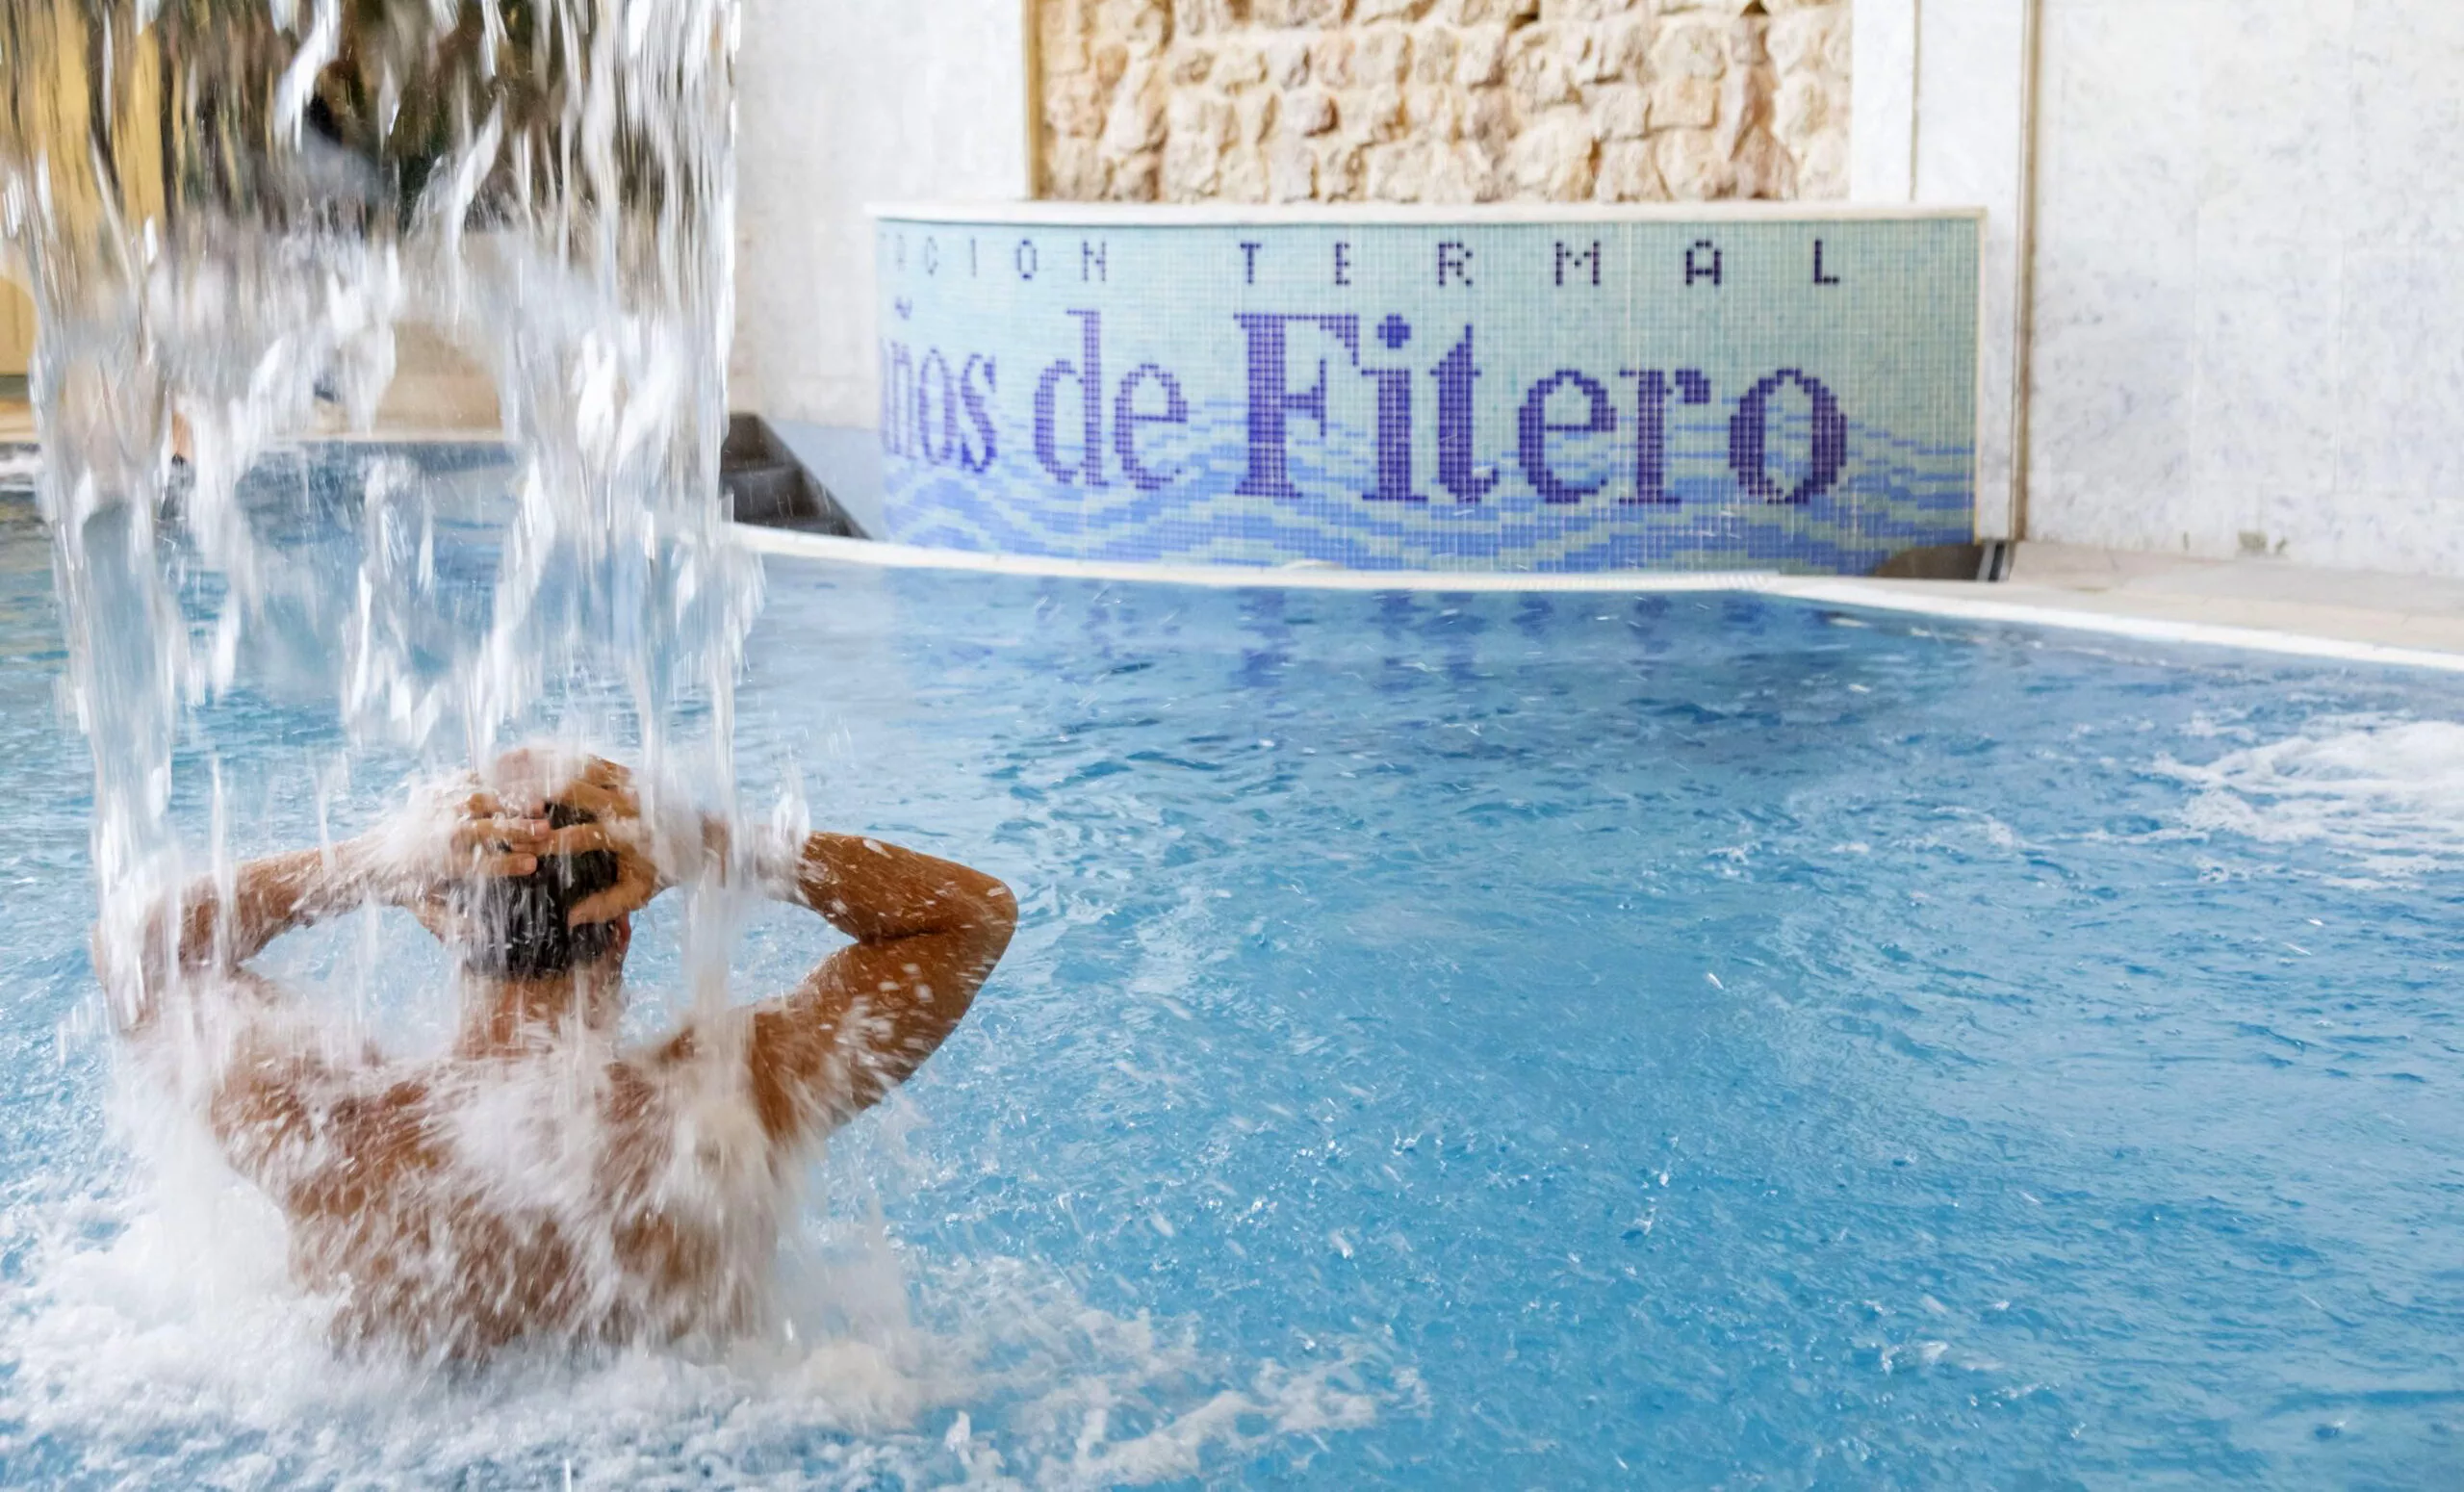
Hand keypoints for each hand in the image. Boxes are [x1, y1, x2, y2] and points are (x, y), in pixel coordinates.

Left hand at [354, 778, 551, 907]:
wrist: (367, 860)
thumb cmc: (402, 888)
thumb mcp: (424, 910)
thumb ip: (451, 924)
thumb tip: (482, 936)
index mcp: (437, 864)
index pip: (481, 865)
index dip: (509, 865)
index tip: (533, 865)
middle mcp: (437, 834)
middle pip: (486, 829)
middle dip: (519, 830)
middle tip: (547, 831)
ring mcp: (434, 809)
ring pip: (479, 800)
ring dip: (511, 804)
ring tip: (536, 807)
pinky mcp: (433, 794)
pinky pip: (466, 782)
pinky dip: (490, 784)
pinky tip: (510, 792)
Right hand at [490, 752, 661, 927]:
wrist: (706, 834)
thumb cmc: (668, 867)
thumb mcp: (640, 893)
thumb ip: (605, 907)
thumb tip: (568, 919)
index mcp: (629, 834)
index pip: (579, 836)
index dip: (544, 841)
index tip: (515, 847)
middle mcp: (627, 802)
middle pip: (571, 790)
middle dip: (531, 795)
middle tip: (495, 799)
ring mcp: (627, 780)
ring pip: (574, 765)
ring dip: (535, 765)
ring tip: (497, 767)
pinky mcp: (625, 768)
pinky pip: (584, 756)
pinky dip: (553, 754)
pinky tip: (525, 754)